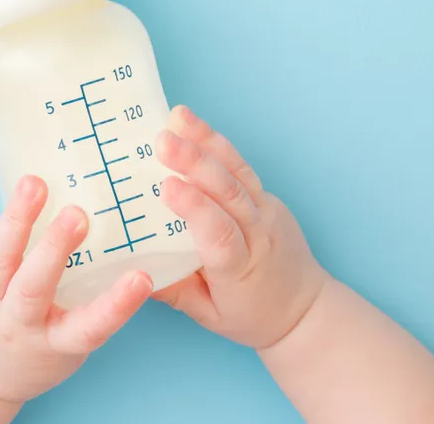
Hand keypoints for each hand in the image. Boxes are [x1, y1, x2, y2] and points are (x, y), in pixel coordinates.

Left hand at [0, 168, 153, 403]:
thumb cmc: (41, 350)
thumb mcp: (72, 342)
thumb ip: (97, 301)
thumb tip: (141, 248)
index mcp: (55, 341)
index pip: (89, 328)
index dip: (116, 306)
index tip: (141, 278)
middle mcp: (17, 321)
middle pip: (33, 286)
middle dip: (54, 248)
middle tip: (77, 215)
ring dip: (16, 218)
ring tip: (34, 183)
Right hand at [152, 105, 330, 348]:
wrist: (304, 308)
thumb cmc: (252, 315)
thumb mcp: (208, 315)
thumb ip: (173, 292)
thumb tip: (130, 272)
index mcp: (240, 268)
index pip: (219, 232)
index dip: (194, 207)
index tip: (167, 186)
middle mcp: (258, 234)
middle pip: (229, 192)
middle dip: (196, 162)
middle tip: (163, 141)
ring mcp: (267, 211)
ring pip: (238, 171)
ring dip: (207, 141)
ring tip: (178, 118)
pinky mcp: (268, 197)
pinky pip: (242, 168)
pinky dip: (218, 144)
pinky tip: (193, 126)